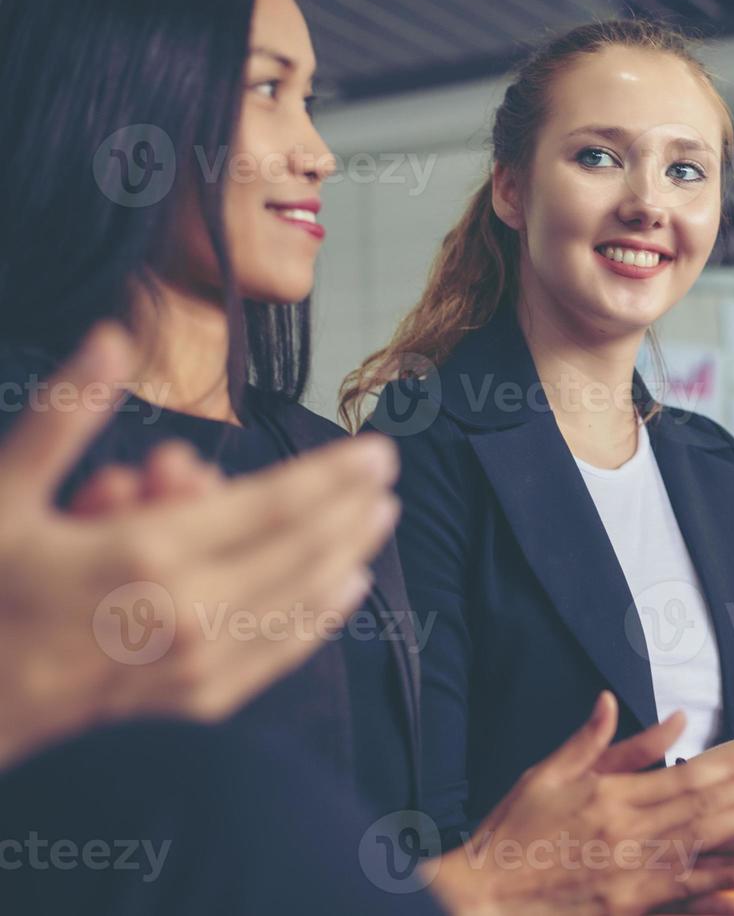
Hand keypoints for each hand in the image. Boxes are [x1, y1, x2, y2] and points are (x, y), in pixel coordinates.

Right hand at [0, 324, 398, 769]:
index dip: (335, 474)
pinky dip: (321, 617)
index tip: (380, 450)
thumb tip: (112, 336)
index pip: (275, 503)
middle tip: (391, 477)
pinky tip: (346, 591)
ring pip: (303, 601)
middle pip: (305, 549)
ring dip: (350, 556)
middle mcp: (189, 611)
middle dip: (353, 509)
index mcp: (149, 553)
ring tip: (382, 521)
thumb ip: (64, 415)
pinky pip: (279, 653)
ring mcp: (199, 664)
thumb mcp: (1, 496)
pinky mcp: (196, 702)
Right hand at [435, 692, 733, 915]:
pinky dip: (721, 882)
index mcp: (611, 795)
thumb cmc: (512, 831)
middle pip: (707, 811)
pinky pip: (684, 891)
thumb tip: (612, 698)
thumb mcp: (548, 773)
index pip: (683, 779)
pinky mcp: (627, 903)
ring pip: (706, 848)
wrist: (480, 893)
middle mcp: (628, 830)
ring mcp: (630, 870)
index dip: (730, 771)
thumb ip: (591, 740)